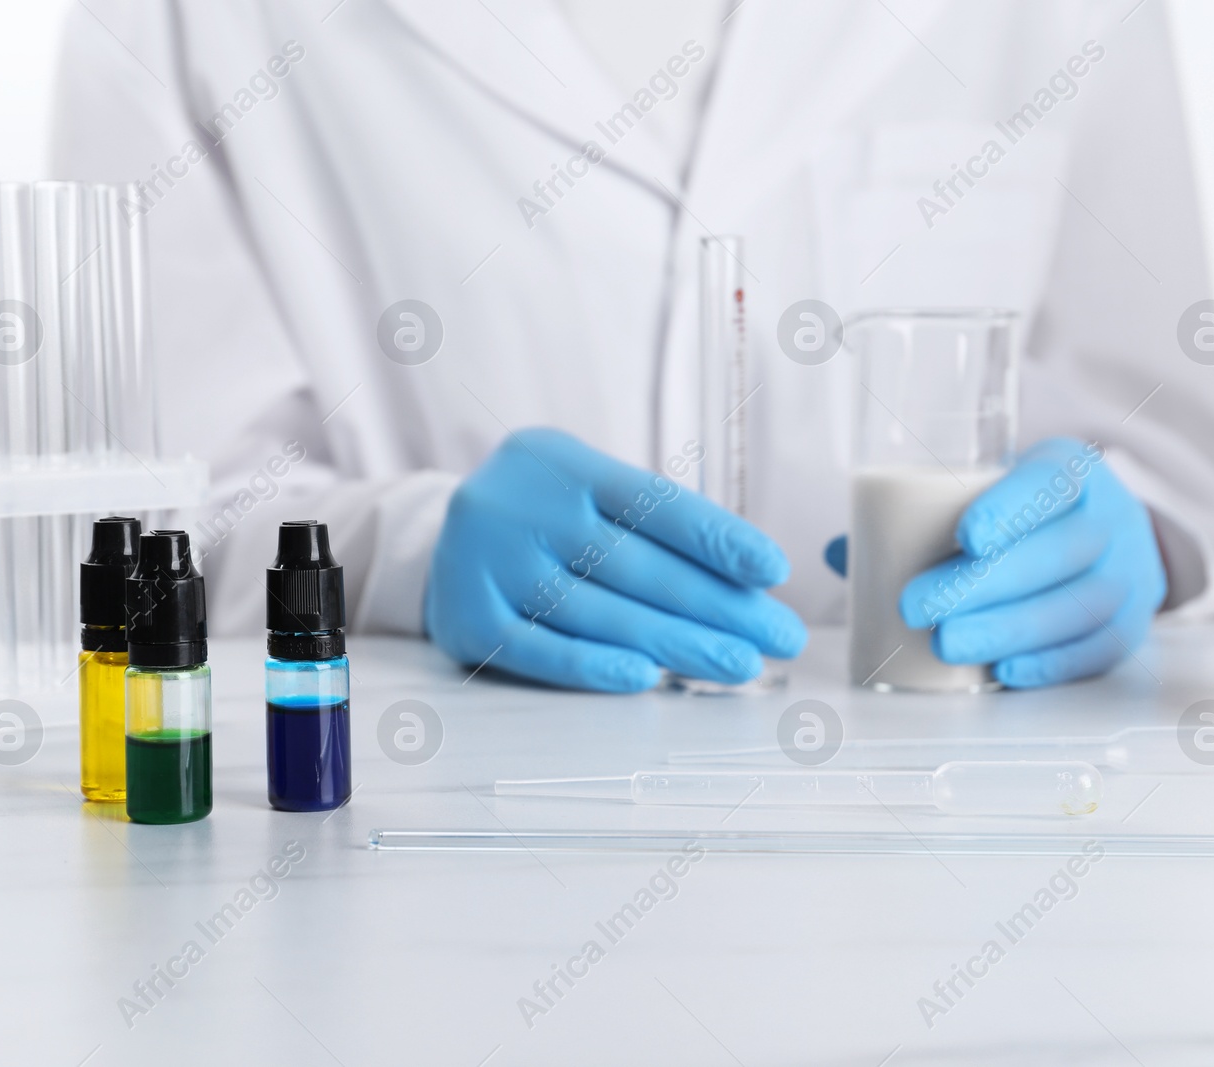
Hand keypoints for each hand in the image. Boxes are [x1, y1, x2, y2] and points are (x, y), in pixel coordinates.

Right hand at [426, 428, 806, 690]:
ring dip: (677, 644)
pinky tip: (649, 678)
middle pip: (636, 566)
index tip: (773, 571)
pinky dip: (596, 666)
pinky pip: (542, 652)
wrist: (434, 535)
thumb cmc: (543, 514)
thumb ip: (646, 524)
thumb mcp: (582, 487)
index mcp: (563, 465)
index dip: (716, 537)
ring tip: (738, 665)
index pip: (652, 502)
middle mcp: (523, 509)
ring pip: (599, 613)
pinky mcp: (469, 621)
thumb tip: (745, 583)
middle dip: (718, 605)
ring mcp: (492, 566)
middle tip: (780, 636)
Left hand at [826, 437, 1165, 686]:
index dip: (1012, 508)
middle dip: (984, 584)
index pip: (1048, 482)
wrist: (1116, 541)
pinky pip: (1096, 649)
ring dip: (1008, 629)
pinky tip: (1004, 672)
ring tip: (946, 644)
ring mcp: (1126, 576)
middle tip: (915, 607)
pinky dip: (1050, 664)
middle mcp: (1107, 519)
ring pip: (1076, 605)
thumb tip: (840, 552)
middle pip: (1057, 552)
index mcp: (1067, 471)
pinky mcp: (1129, 627)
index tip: (967, 536)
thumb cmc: (1028, 518)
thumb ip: (917, 520)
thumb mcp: (989, 496)